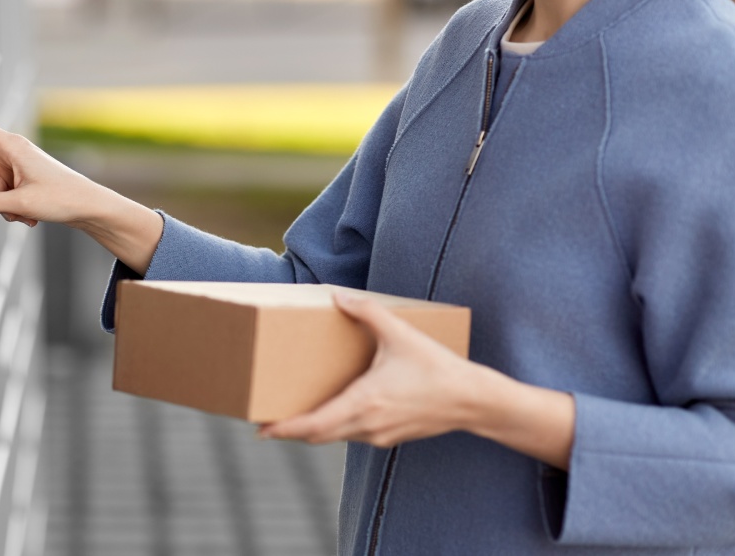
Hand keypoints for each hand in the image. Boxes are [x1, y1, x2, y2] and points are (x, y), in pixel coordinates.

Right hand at [0, 85, 164, 273]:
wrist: (88, 207)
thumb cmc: (64, 198)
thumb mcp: (21, 205)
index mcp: (10, 146)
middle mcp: (9, 153)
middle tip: (16, 208)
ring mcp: (13, 168)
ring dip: (4, 208)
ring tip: (27, 213)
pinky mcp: (18, 180)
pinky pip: (0, 198)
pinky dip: (11, 210)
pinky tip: (30, 216)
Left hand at [258, 291, 482, 446]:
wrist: (472, 401)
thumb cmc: (437, 367)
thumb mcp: (401, 334)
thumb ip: (368, 312)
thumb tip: (339, 296)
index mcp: (364, 401)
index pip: (313, 424)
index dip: (285, 429)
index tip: (262, 429)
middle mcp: (367, 424)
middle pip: (317, 435)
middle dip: (291, 431)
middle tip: (267, 423)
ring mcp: (378, 436)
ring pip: (335, 437)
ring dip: (314, 429)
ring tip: (294, 416)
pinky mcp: (389, 438)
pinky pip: (353, 435)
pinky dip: (336, 428)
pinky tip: (333, 412)